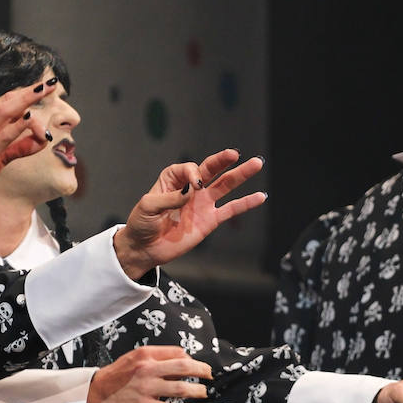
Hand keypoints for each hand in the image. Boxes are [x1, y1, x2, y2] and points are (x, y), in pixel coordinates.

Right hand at [0, 81, 52, 216]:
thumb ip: (20, 146)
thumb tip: (42, 140)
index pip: (8, 102)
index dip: (27, 97)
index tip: (43, 91)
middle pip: (10, 100)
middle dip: (32, 91)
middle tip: (51, 83)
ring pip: (9, 109)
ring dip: (29, 98)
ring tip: (45, 90)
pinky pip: (6, 133)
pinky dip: (20, 125)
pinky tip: (30, 118)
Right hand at [85, 346, 213, 402]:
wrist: (93, 394)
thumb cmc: (116, 376)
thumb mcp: (133, 358)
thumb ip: (156, 357)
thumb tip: (182, 360)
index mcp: (145, 355)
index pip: (177, 353)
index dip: (192, 360)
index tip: (198, 366)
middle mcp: (147, 369)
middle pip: (184, 367)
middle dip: (202, 371)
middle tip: (210, 376)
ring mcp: (146, 389)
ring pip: (181, 388)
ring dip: (197, 391)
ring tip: (204, 394)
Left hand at [112, 149, 267, 279]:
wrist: (144, 248)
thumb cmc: (141, 223)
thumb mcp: (148, 207)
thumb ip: (169, 198)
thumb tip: (191, 193)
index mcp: (173, 179)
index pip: (190, 169)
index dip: (193, 174)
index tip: (193, 187)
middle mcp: (191, 188)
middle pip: (211, 169)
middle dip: (223, 160)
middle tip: (236, 154)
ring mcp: (202, 203)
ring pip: (225, 185)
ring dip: (241, 174)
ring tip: (257, 164)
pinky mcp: (210, 220)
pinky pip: (231, 210)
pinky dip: (246, 203)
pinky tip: (260, 196)